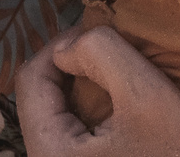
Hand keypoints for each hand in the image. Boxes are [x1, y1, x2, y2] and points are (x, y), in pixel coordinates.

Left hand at [17, 29, 179, 156]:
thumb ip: (101, 55)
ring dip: (93, 89)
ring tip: (127, 78)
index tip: (101, 35)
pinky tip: (131, 109)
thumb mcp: (148, 96)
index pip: (31, 81)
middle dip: (80, 68)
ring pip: (65, 114)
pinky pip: (81, 134)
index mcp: (51, 155)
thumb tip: (68, 47)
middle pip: (45, 98)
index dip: (63, 46)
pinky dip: (102, 111)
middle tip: (118, 54)